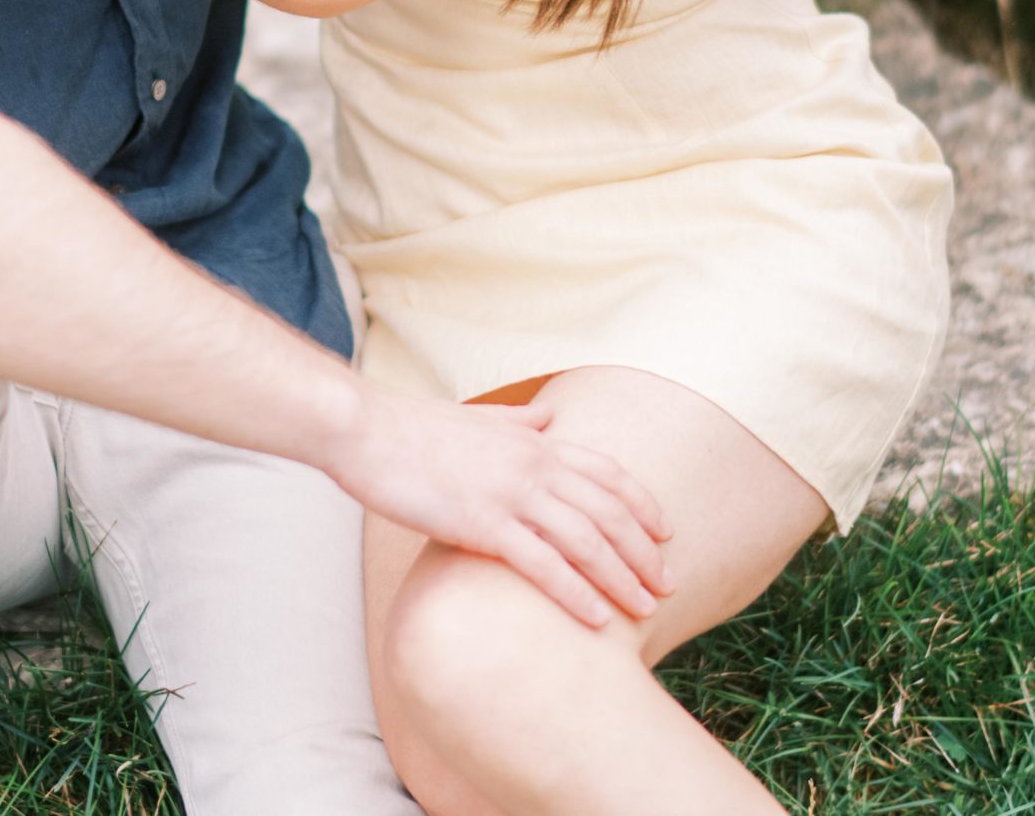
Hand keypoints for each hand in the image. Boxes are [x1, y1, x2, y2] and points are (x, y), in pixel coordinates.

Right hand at [325, 387, 675, 627]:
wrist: (366, 430)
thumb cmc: (414, 428)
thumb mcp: (476, 415)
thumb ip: (518, 419)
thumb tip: (548, 415)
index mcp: (534, 440)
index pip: (607, 472)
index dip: (642, 504)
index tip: (666, 533)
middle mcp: (533, 464)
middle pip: (608, 511)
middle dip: (644, 551)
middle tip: (667, 584)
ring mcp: (510, 493)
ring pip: (585, 539)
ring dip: (621, 577)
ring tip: (644, 608)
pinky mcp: (482, 523)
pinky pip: (542, 564)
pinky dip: (576, 591)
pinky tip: (597, 618)